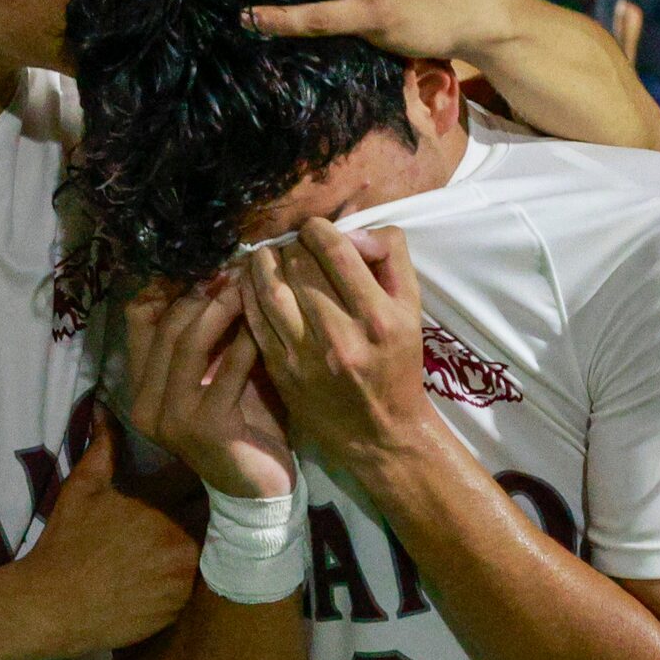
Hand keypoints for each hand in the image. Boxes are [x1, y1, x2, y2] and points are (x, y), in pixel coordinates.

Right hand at [12, 416, 198, 656]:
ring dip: (208, 541)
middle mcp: (180, 536)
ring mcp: (183, 573)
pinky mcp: (181, 603)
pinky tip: (179, 570)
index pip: (204, 476)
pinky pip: (202, 583)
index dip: (207, 472)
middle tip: (204, 505)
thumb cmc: (65, 544)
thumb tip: (104, 408)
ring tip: (199, 537)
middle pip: (215, 514)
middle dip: (211, 507)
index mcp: (160, 502)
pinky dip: (194, 574)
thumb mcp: (82, 488)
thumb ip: (104, 447)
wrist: (52, 605)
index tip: (207, 469)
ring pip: (213, 548)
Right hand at [124, 277, 295, 499]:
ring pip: (188, 343)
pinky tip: (264, 321)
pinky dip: (246, 340)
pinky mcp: (205, 428)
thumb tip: (218, 271)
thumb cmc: (244, 424)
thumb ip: (208, 335)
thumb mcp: (217, 373)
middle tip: (233, 265)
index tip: (201, 258)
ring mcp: (172, 418)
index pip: (137, 320)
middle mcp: (146, 404)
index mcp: (142, 387)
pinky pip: (227, 369)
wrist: (261, 489)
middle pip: (165, 326)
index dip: (166, 284)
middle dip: (200, 290)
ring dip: (221, 307)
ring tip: (248, 282)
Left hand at [236, 219, 439, 473]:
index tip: (315, 230)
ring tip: (264, 254)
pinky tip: (248, 282)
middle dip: (292, 245)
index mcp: (378, 316)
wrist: (380, 431)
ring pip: (271, 290)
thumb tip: (353, 228)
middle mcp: (342, 334)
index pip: (336, 250)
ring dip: (262, 263)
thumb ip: (390, 258)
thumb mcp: (411, 308)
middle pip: (300, 265)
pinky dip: (248, 294)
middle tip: (291, 244)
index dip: (318, 229)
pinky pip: (255, 320)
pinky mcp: (283, 371)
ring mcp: (307, 355)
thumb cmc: (397, 361)